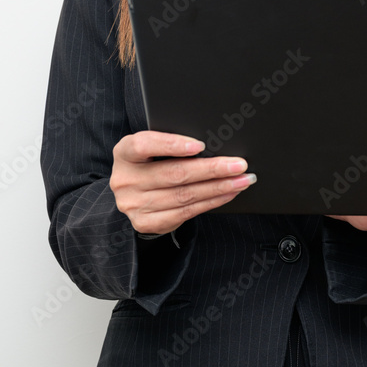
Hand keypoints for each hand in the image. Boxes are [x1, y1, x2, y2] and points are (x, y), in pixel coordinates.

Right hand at [110, 131, 255, 234]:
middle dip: (212, 169)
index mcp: (124, 153)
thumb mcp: (152, 148)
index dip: (173, 144)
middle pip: (174, 173)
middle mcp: (125, 180)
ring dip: (218, 188)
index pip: (145, 145)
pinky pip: (185, 213)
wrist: (133, 192)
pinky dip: (211, 202)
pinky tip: (227, 194)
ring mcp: (133, 204)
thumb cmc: (150, 161)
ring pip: (184, 195)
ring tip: (241, 180)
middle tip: (239, 165)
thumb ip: (172, 143)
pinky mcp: (145, 222)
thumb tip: (213, 146)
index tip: (200, 145)